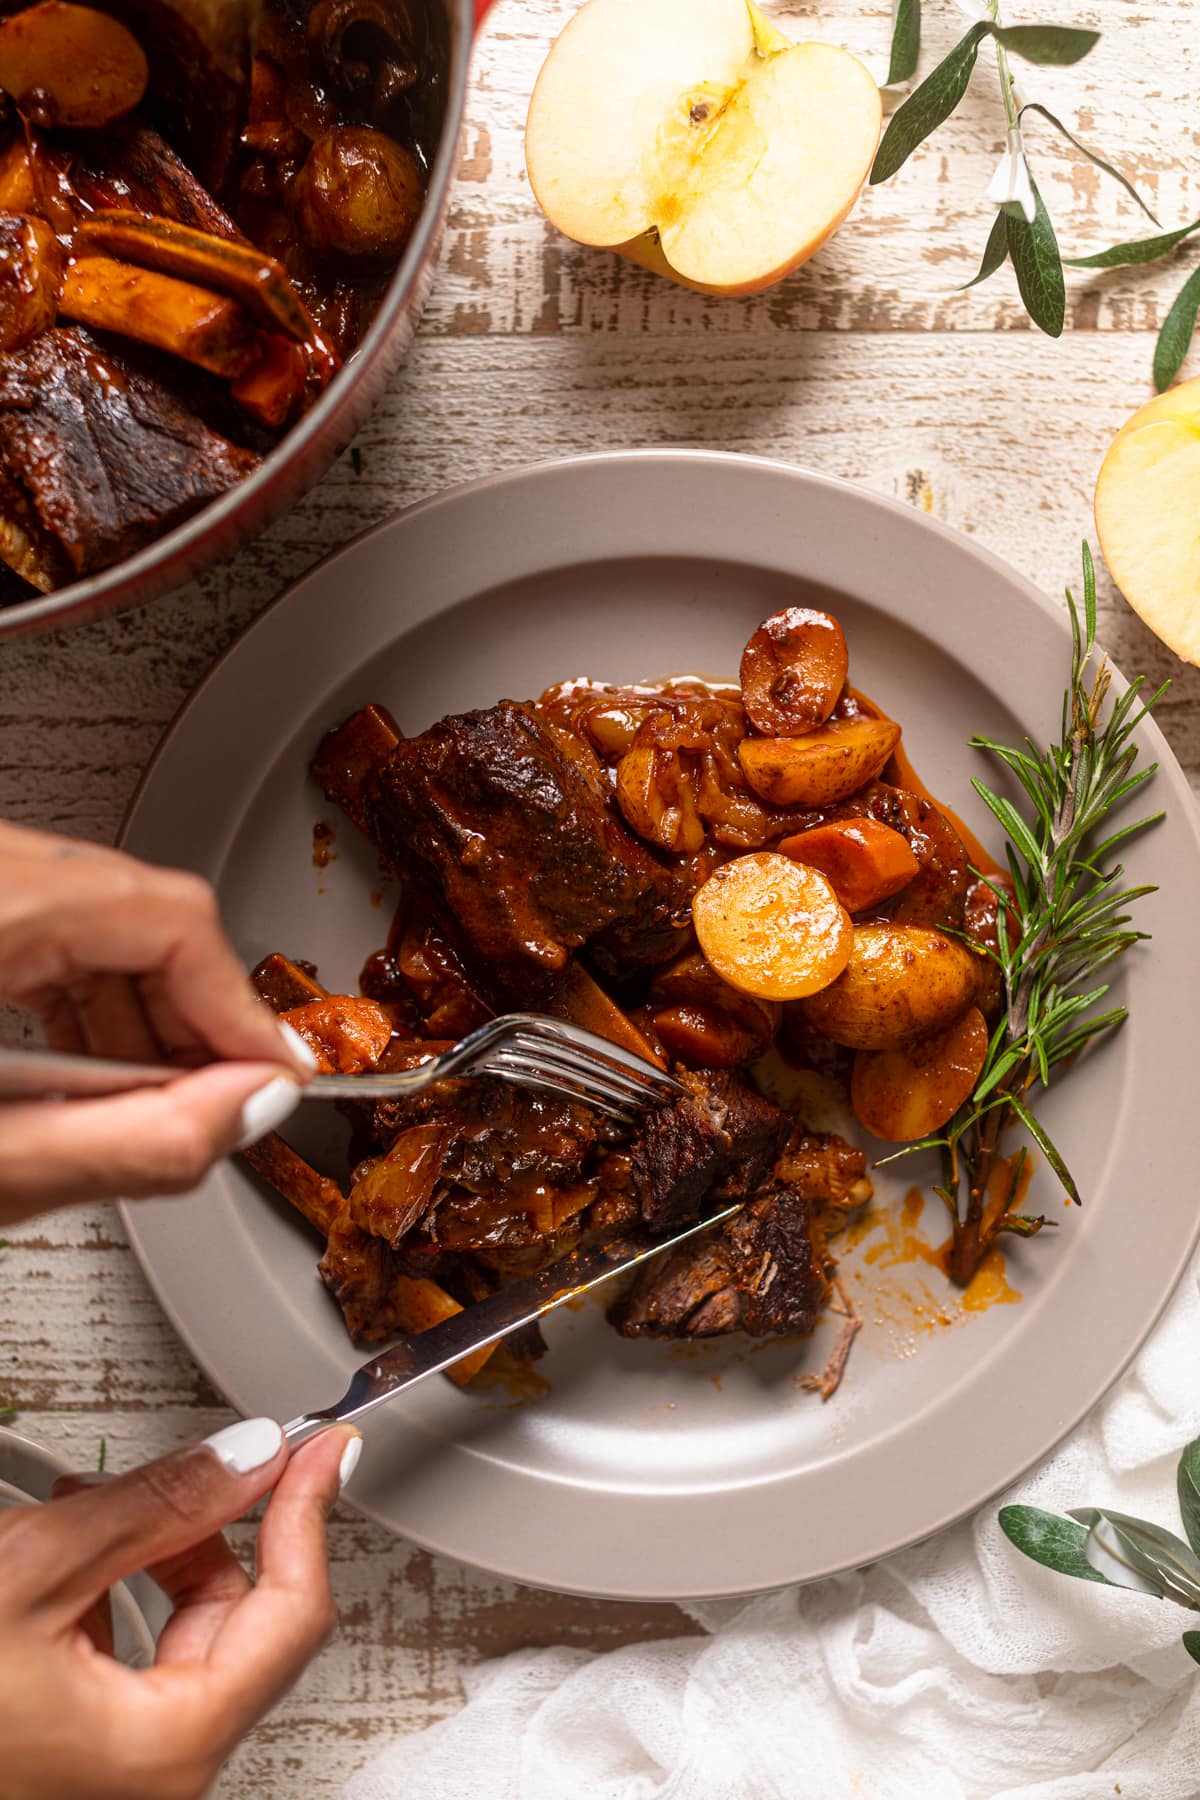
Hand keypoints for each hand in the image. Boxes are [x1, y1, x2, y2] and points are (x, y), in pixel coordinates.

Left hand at [0, 821, 313, 1222]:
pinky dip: (85, 992)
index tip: (276, 1073)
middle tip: (222, 1098)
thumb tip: (247, 1108)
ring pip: (99, 911)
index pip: (171, 921)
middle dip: (194, 1015)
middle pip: (143, 908)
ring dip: (143, 1008)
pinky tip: (90, 1061)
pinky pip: (47, 918)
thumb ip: (134, 1142)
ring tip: (149, 1095)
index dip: (241, 1008)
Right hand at [0, 1418, 359, 1799]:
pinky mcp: (71, 1761)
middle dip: (205, 1528)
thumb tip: (246, 1454)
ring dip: (148, 1554)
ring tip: (80, 1506)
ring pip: (179, 1635)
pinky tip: (55, 1556)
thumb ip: (156, 1506)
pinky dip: (105, 1596)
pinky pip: (124, 1661)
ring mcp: (111, 1776)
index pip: (294, 1613)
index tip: (325, 1447)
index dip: (310, 1513)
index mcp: (167, 1750)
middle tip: (179, 1464)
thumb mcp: (31, 1574)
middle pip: (237, 1620)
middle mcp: (152, 1777)